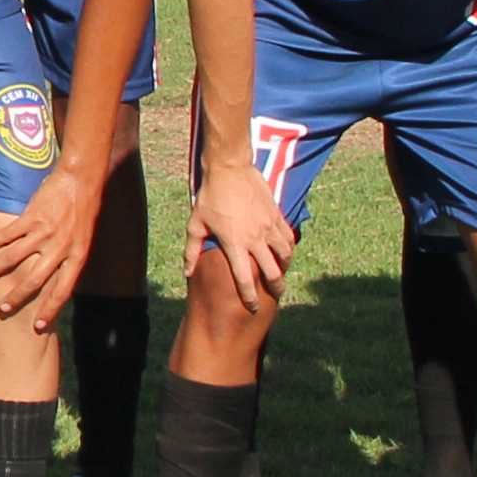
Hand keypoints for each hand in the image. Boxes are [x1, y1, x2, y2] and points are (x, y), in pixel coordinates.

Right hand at [0, 161, 96, 324]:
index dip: (50, 309)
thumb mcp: (82, 241)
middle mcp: (61, 247)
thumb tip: (54, 283)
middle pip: (34, 280)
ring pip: (14, 258)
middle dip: (16, 297)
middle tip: (2, 309)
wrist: (81, 180)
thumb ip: (68, 261)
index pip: (62, 290)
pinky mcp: (32, 217)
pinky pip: (8, 235)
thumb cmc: (82, 212)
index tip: (38, 326)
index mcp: (76, 256)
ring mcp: (45, 232)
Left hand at [186, 156, 297, 306]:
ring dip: (285, 268)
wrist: (229, 168)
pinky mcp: (277, 215)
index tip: (254, 308)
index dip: (251, 297)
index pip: (245, 279)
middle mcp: (255, 238)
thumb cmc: (209, 197)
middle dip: (276, 288)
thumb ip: (192, 251)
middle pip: (272, 272)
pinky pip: (288, 237)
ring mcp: (268, 226)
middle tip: (276, 296)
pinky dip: (289, 248)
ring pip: (285, 255)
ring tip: (281, 274)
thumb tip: (187, 273)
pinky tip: (285, 252)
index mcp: (234, 244)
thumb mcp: (195, 224)